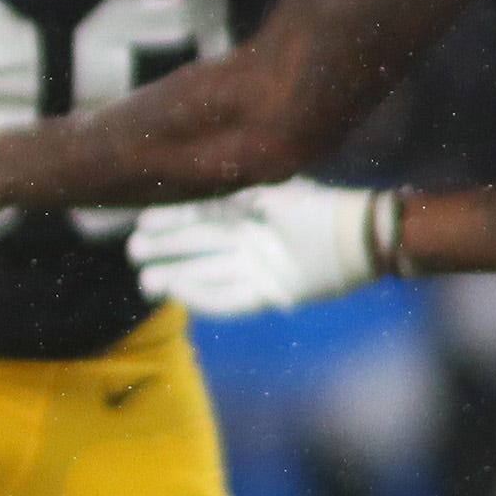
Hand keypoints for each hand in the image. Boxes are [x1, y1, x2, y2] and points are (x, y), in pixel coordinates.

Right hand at [129, 181, 393, 316]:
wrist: (361, 237)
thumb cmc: (317, 207)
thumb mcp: (269, 194)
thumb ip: (228, 198)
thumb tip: (185, 197)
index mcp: (246, 212)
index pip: (197, 217)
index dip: (169, 219)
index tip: (140, 223)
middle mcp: (248, 242)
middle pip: (197, 248)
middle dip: (165, 249)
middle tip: (134, 252)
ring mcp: (258, 269)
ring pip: (207, 275)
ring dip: (176, 278)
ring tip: (145, 281)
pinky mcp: (272, 294)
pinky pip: (230, 301)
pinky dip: (204, 298)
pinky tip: (180, 293)